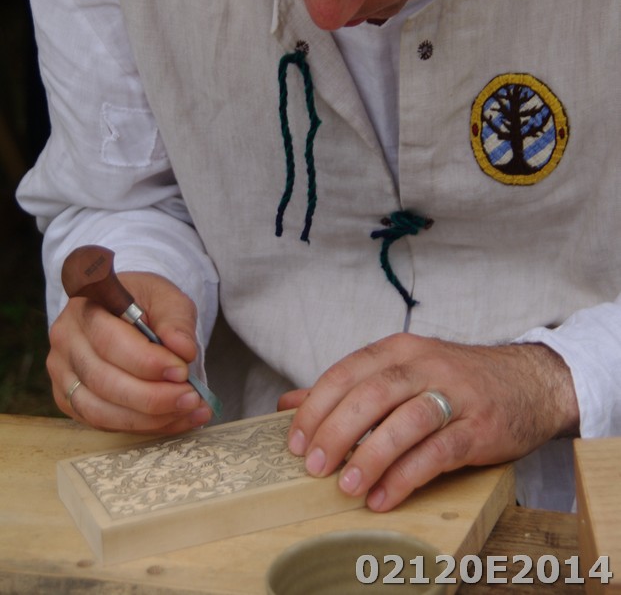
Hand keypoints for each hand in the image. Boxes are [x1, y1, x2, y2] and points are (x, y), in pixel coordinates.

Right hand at [47, 271, 212, 433]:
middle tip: (191, 397)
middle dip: (152, 396)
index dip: (146, 362)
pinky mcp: (70, 401)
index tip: (182, 370)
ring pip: (101, 411)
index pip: (110, 342)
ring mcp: (63, 375)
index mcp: (85, 309)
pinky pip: (103, 423)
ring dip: (149, 418)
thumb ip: (175, 320)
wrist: (125, 312)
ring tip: (189, 410)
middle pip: (104, 381)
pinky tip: (175, 419)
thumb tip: (183, 349)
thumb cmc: (144, 302)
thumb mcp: (165, 298)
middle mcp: (66, 343)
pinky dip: (143, 426)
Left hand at [279, 333, 578, 510]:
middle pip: (372, 394)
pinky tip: (384, 497)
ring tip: (346, 487)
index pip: (347, 372)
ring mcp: (454, 395)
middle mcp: (425, 365)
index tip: (296, 442)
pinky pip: (437, 452)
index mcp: (399, 349)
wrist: (528, 383)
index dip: (317, 407)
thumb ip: (348, 387)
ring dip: (370, 457)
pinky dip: (406, 476)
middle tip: (313, 467)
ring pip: (404, 422)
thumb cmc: (454, 382)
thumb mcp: (402, 372)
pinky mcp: (478, 427)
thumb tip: (289, 404)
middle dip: (336, 431)